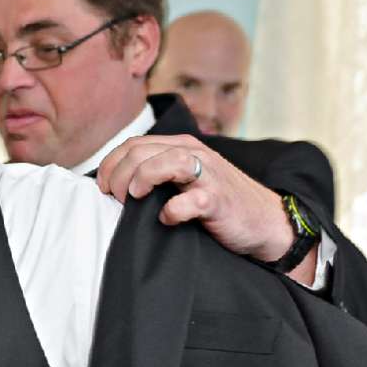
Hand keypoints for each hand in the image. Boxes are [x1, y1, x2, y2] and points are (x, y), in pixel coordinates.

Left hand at [93, 134, 316, 284]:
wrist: (264, 222)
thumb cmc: (218, 205)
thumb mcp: (185, 182)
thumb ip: (157, 177)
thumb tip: (115, 188)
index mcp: (181, 147)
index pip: (133, 144)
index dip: (110, 164)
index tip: (102, 187)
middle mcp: (194, 154)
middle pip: (141, 151)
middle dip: (117, 175)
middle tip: (113, 198)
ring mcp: (208, 175)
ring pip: (164, 162)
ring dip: (140, 180)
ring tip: (134, 200)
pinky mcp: (218, 200)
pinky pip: (190, 201)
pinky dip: (172, 211)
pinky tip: (167, 219)